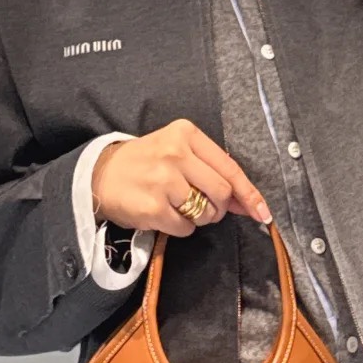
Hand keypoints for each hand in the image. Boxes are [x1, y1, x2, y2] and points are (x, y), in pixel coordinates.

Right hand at [92, 121, 272, 237]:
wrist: (99, 174)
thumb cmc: (144, 163)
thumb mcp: (176, 151)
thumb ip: (211, 170)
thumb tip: (248, 202)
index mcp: (185, 134)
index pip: (229, 168)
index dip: (249, 193)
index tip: (263, 212)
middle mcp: (175, 153)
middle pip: (222, 192)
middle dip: (219, 208)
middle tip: (205, 208)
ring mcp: (163, 181)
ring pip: (206, 213)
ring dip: (200, 219)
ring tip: (179, 207)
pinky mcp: (153, 207)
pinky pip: (186, 228)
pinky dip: (181, 228)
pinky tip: (165, 215)